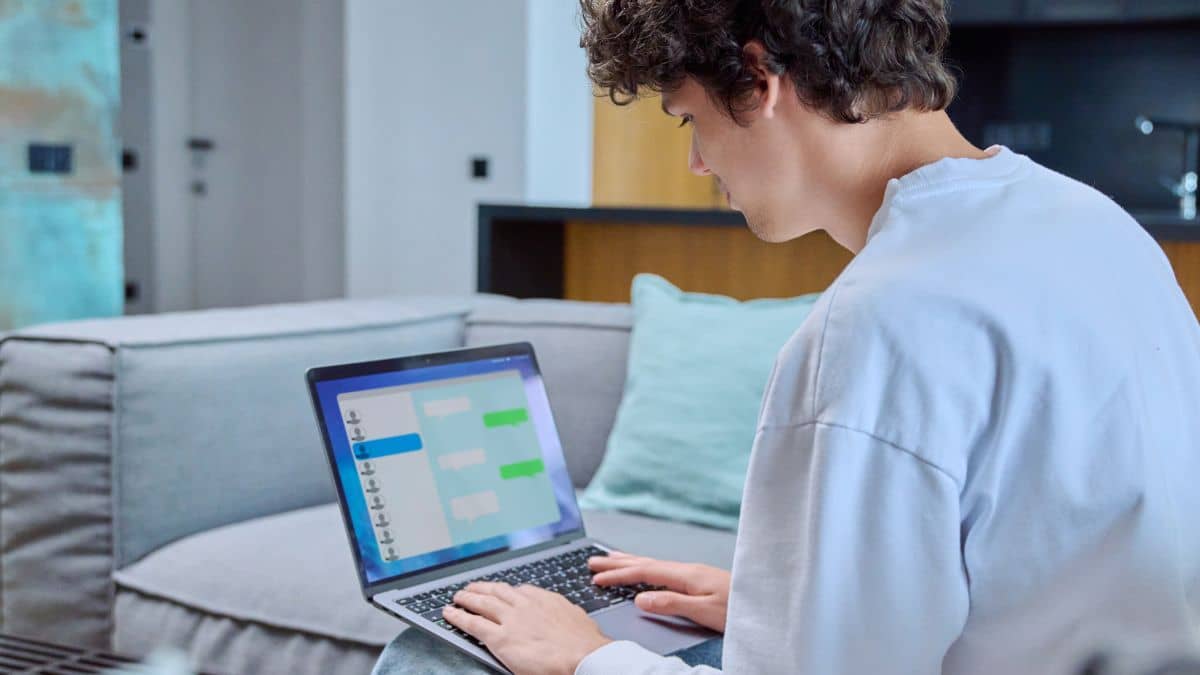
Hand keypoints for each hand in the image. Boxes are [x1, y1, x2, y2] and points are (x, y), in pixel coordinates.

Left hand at [444, 581, 611, 674]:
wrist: (581, 657)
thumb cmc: (585, 644)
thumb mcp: (578, 620)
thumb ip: (566, 615)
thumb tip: (569, 617)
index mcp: (544, 600)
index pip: (520, 591)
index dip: (507, 591)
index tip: (502, 591)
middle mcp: (525, 605)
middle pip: (497, 591)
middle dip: (482, 588)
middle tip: (472, 587)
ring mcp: (510, 620)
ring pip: (482, 603)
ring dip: (467, 598)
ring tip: (457, 596)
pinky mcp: (499, 638)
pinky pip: (472, 624)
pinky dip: (458, 617)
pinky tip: (449, 613)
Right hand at [589, 552, 730, 632]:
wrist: (767, 604)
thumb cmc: (739, 609)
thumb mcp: (704, 611)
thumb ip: (671, 603)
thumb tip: (640, 598)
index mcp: (685, 574)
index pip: (644, 572)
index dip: (619, 574)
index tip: (597, 578)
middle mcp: (687, 570)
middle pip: (645, 563)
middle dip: (617, 563)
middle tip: (592, 562)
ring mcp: (693, 573)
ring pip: (653, 564)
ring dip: (629, 562)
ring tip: (610, 559)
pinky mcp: (699, 580)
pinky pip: (663, 570)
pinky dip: (646, 568)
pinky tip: (645, 572)